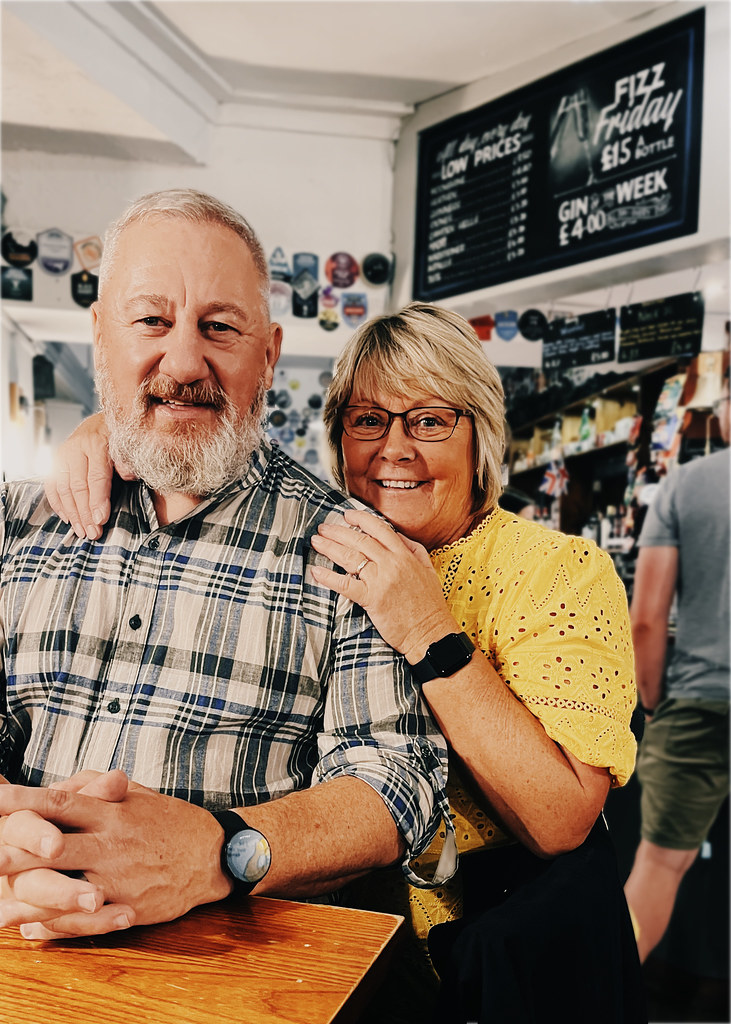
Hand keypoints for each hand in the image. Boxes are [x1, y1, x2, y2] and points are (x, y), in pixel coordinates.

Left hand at [0, 775, 229, 938]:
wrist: (211, 856)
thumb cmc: (169, 821)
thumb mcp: (137, 795)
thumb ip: (98, 788)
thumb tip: (61, 785)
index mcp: (111, 811)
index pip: (60, 802)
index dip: (23, 801)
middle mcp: (110, 842)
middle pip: (52, 846)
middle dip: (12, 850)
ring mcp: (115, 877)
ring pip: (62, 888)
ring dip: (24, 897)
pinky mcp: (124, 906)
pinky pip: (81, 920)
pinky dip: (52, 926)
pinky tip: (29, 928)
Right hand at [44, 412, 134, 539]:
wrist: (101, 420)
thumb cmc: (119, 436)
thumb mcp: (128, 444)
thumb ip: (128, 460)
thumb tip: (128, 475)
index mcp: (97, 442)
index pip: (96, 477)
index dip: (98, 500)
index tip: (101, 519)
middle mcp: (76, 448)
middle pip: (78, 487)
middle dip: (85, 513)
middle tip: (92, 533)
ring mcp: (63, 454)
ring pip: (63, 489)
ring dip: (72, 513)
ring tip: (81, 531)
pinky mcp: (56, 461)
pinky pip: (52, 486)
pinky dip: (58, 504)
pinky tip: (67, 519)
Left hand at [310, 509, 456, 663]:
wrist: (430, 632)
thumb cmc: (429, 605)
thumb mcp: (427, 569)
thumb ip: (413, 549)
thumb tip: (396, 535)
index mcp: (405, 555)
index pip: (379, 528)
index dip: (360, 519)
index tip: (346, 515)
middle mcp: (392, 564)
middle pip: (360, 540)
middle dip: (338, 531)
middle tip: (323, 528)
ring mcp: (381, 581)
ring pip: (351, 558)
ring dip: (330, 548)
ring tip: (316, 542)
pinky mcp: (372, 599)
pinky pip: (346, 585)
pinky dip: (329, 578)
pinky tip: (316, 572)